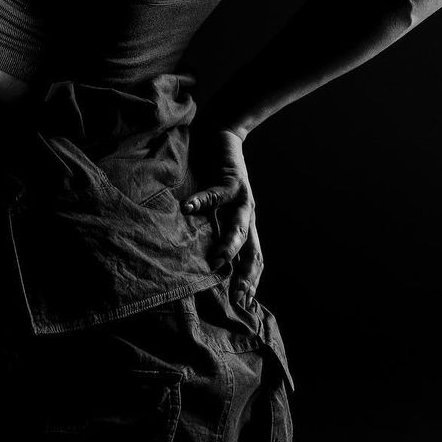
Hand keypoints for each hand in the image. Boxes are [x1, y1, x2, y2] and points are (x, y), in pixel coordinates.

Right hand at [183, 127, 264, 310]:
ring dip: (230, 245)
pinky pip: (216, 193)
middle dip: (246, 275)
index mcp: (245, 225)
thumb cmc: (213, 173)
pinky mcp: (231, 178)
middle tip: (237, 297)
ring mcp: (242, 198)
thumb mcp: (215, 207)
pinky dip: (202, 201)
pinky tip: (187, 209)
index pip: (254, 261)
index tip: (244, 308)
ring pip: (241, 227)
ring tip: (218, 261)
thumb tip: (195, 256)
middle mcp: (248, 215)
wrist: (221, 134)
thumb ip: (210, 229)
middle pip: (253, 251)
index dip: (251, 283)